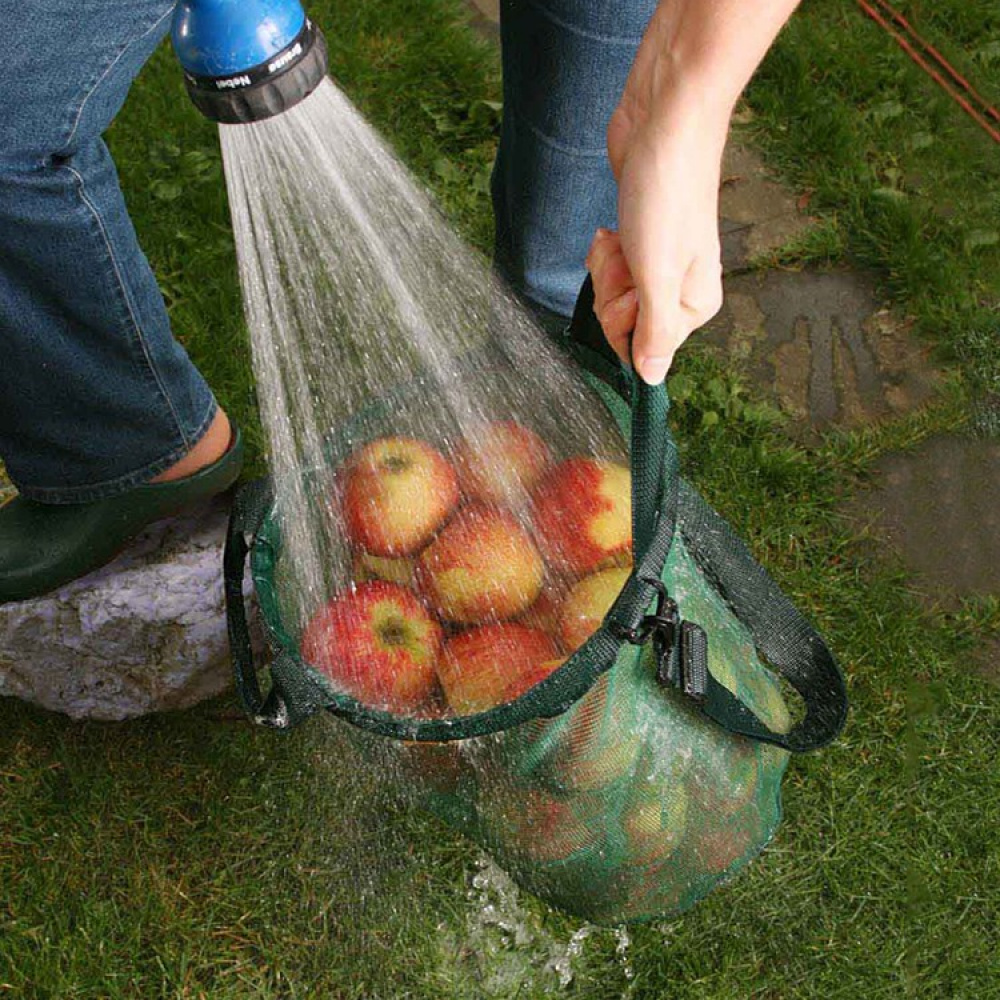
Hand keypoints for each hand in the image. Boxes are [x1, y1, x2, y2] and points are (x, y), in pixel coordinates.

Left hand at [586, 10, 733, 384]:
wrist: (665, 122)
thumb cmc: (667, 195)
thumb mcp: (658, 276)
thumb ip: (654, 334)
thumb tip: (651, 383)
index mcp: (694, 306)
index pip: (642, 350)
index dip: (622, 323)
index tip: (630, 288)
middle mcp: (680, 290)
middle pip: (623, 323)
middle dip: (612, 291)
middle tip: (627, 256)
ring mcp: (658, 263)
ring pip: (612, 293)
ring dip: (606, 267)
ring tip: (623, 235)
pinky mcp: (638, 239)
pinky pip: (609, 265)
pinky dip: (605, 247)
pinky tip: (614, 226)